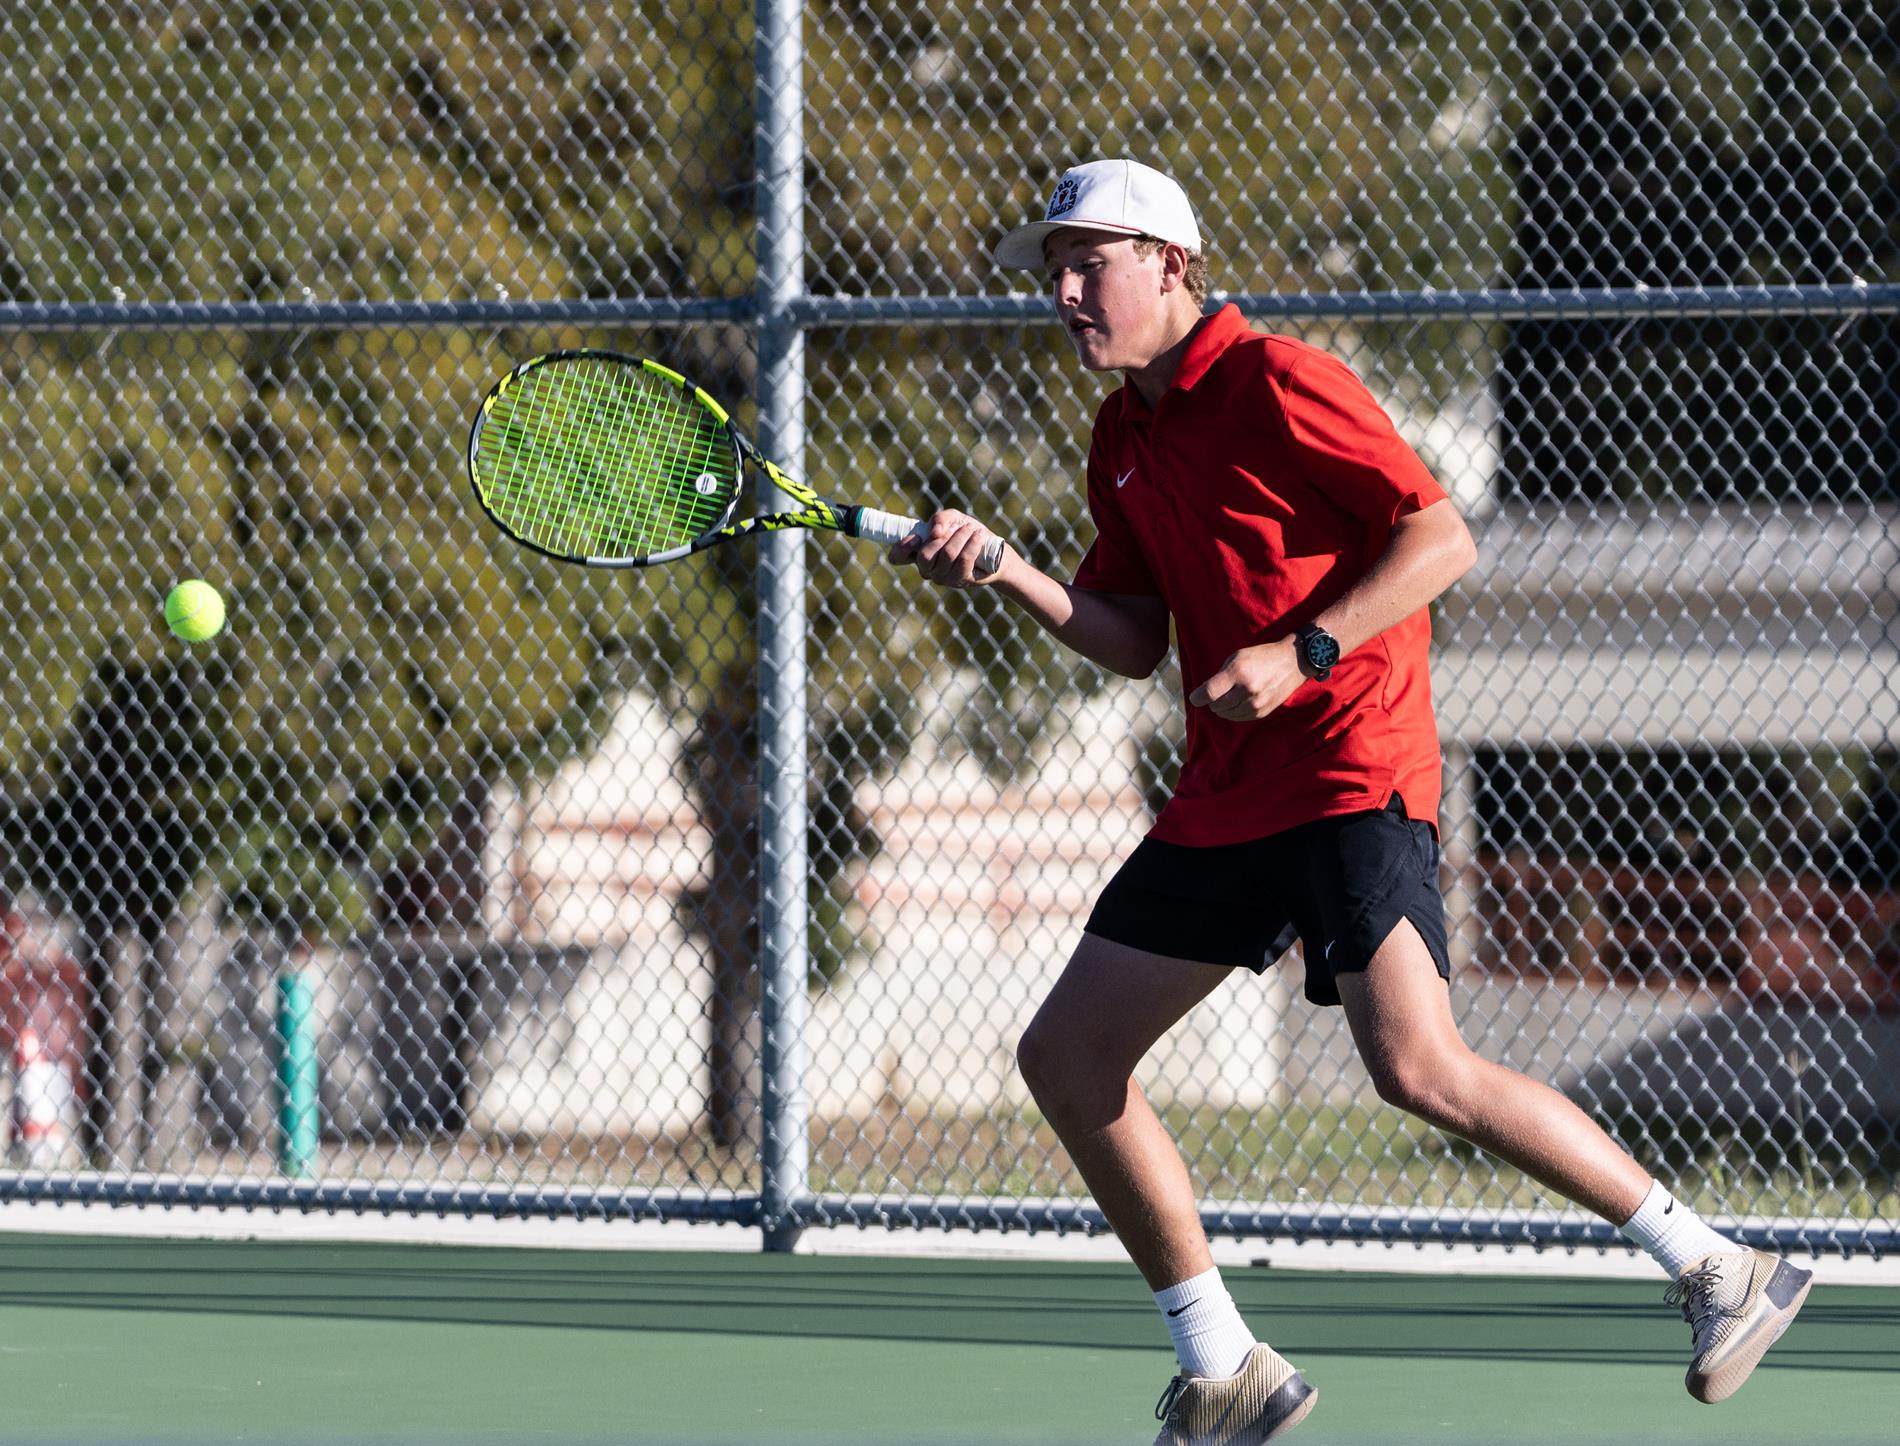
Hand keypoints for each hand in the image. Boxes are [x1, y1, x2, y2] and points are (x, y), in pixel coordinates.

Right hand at [890, 509, 1005, 588]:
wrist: (993, 549)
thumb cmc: (968, 533)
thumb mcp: (954, 519)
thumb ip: (940, 519)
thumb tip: (935, 532)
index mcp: (919, 552)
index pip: (897, 556)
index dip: (901, 549)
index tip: (916, 538)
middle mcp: (927, 569)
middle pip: (924, 555)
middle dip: (944, 537)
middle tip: (959, 528)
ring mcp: (943, 577)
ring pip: (947, 555)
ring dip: (962, 537)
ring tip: (973, 531)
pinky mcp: (960, 580)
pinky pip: (963, 561)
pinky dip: (972, 544)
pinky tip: (978, 537)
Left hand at [1188, 640, 1305, 720]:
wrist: (1292, 662)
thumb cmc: (1261, 656)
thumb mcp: (1237, 657)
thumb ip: (1220, 675)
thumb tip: (1204, 693)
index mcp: (1238, 672)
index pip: (1210, 693)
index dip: (1198, 698)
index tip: (1195, 698)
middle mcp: (1247, 690)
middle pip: (1216, 706)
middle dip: (1212, 701)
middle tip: (1217, 692)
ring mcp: (1256, 703)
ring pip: (1226, 714)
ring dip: (1223, 707)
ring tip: (1230, 695)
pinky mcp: (1262, 712)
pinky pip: (1239, 718)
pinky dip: (1234, 712)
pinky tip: (1238, 702)